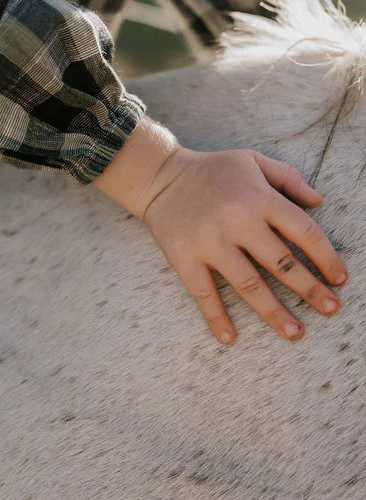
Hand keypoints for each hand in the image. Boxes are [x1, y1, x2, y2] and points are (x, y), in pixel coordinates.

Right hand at [140, 145, 347, 344]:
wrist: (160, 176)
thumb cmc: (212, 170)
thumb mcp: (253, 161)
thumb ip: (287, 178)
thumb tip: (318, 201)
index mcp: (259, 197)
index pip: (303, 231)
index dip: (326, 257)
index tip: (339, 278)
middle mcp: (237, 220)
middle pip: (281, 263)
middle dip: (310, 290)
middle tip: (331, 309)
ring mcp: (209, 241)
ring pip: (249, 284)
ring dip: (274, 312)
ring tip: (295, 332)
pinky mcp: (184, 257)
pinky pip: (203, 293)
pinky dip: (216, 317)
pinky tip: (229, 338)